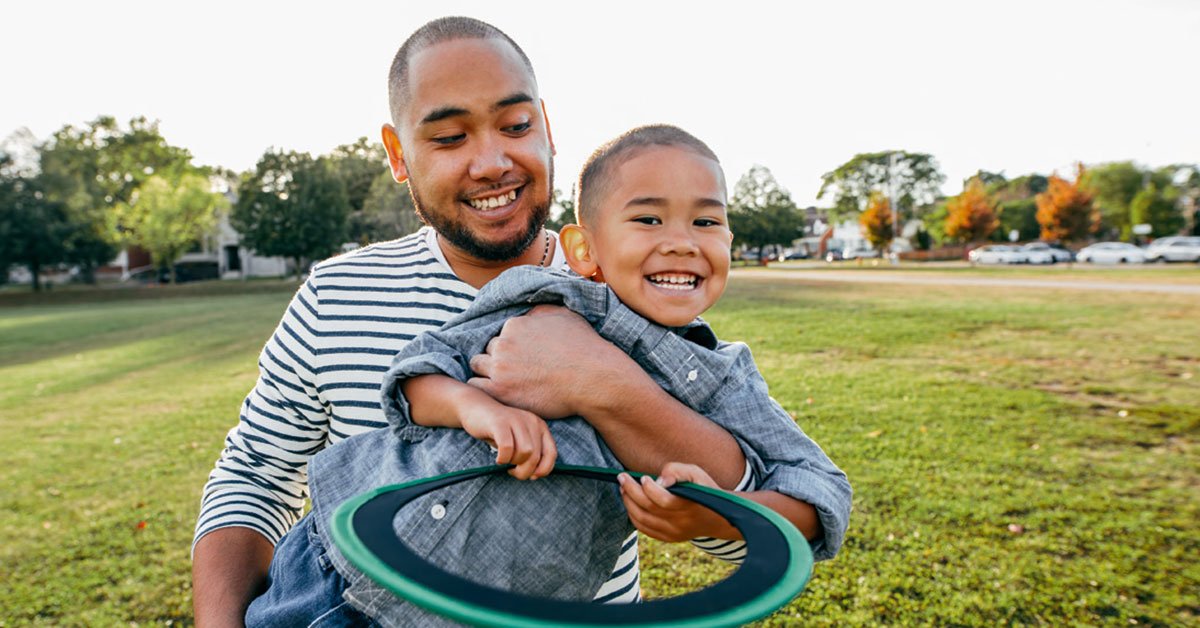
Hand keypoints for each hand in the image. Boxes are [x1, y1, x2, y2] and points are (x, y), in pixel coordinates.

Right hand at [459, 402, 556, 480]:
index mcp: (540, 426)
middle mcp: (531, 421)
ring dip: (514, 463)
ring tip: (505, 462)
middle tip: (513, 472)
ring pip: (525, 452)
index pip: (552, 453)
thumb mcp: (519, 441)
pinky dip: (503, 458)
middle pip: (536, 456)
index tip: (532, 476)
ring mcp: (516, 420)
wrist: (475, 408)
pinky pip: (507, 447)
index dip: (544, 469)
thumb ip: (530, 454)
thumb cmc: (498, 430)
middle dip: (524, 471)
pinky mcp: (500, 423)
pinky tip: (498, 458)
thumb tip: (534, 475)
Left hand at [467, 305, 623, 418]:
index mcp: (514, 325)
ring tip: (506, 383)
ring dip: (488, 373)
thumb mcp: (564, 316)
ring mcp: (499, 368)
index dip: (511, 347)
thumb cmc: (584, 347)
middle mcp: (503, 343)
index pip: (501, 334)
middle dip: (498, 358)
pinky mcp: (500, 391)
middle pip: (488, 350)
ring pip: (478, 367)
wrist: (593, 378)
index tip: (523, 357)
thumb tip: (526, 315)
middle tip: (516, 371)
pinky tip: (499, 393)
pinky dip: (485, 389)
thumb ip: (539, 312)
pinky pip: (476, 387)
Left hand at [617, 462, 736, 541]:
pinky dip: (633, 516)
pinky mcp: (668, 538)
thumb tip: (659, 480)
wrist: (717, 517)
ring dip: (629, 503)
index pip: (664, 501)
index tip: (643, 477)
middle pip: (649, 509)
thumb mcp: (696, 474)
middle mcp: (681, 523)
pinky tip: (630, 503)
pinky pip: (645, 529)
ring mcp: (674, 533)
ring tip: (623, 488)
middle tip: (622, 478)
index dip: (650, 489)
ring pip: (643, 520)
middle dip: (631, 491)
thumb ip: (677, 471)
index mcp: (690, 506)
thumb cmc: (704, 490)